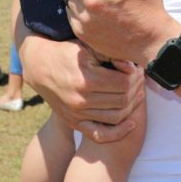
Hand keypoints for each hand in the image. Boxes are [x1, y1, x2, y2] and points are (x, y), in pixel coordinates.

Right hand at [21, 35, 143, 141]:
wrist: (40, 67)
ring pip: (115, 117)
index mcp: (86, 79)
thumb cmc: (67, 52)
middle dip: (136, 90)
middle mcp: (81, 100)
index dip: (135, 77)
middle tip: (141, 81)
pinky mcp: (74, 122)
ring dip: (131, 108)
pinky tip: (131, 123)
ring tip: (137, 95)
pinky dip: (118, 132)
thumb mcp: (87, 47)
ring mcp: (77, 114)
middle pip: (122, 100)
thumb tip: (132, 66)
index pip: (123, 83)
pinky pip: (100, 134)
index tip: (139, 70)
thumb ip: (110, 54)